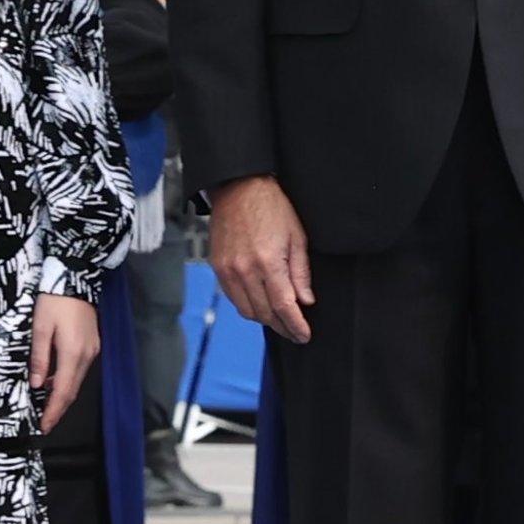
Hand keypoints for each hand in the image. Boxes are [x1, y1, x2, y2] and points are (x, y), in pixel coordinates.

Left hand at [30, 290, 98, 427]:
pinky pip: (80, 370)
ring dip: (63, 395)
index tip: (44, 426)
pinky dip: (68, 381)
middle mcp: (87, 356)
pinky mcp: (93, 344)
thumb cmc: (53, 301)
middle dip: (59, 409)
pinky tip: (56, 382)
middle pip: (73, 391)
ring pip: (77, 382)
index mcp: (72, 353)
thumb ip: (39, 358)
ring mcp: (93, 350)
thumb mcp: (40, 328)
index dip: (54, 411)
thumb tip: (38, 385)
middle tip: (45, 423)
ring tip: (46, 406)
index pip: (63, 391)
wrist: (75, 277)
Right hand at [208, 176, 315, 344]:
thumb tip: (305, 301)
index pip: (284, 307)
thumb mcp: (297, 237)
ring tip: (279, 319)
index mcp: (269, 262)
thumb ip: (300, 273)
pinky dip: (247, 306)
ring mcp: (228, 270)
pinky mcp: (218, 267)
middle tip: (295, 330)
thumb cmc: (272, 207)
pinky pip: (233, 298)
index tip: (304, 335)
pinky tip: (260, 303)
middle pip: (265, 314)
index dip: (296, 326)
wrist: (239, 187)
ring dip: (265, 319)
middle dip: (283, 326)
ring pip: (247, 311)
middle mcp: (245, 270)